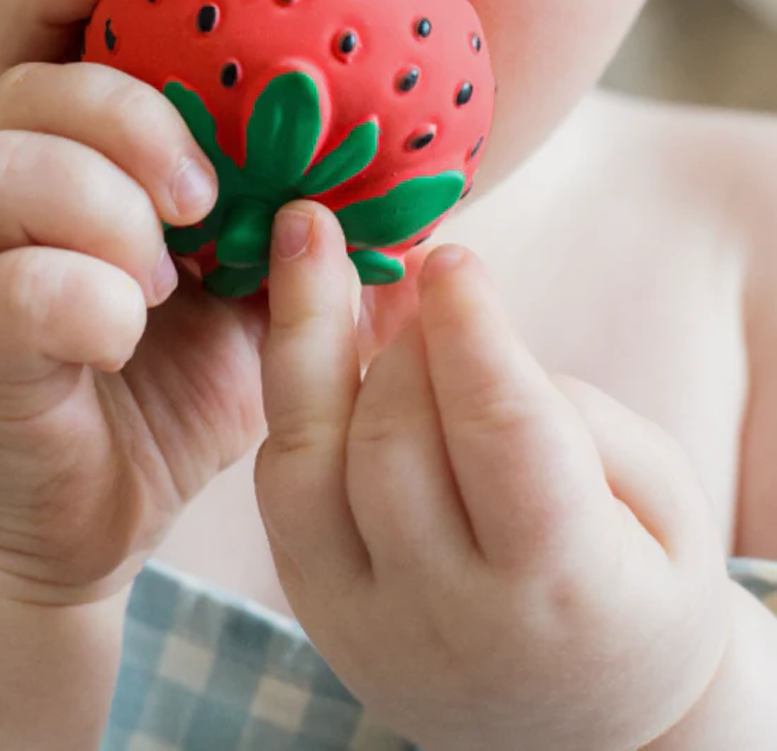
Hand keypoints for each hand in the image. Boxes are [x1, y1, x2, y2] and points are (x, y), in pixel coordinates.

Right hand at [0, 0, 274, 604]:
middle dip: (126, 117)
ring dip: (104, 205)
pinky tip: (121, 335)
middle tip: (203, 194)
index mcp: (59, 179)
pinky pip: (2, 288)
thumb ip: (301, 263)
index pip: (33, 49)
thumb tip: (410, 223)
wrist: (58, 533)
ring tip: (163, 276)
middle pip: (24, 90)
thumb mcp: (248, 328)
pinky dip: (81, 297)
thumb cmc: (156, 413)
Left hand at [255, 201, 731, 749]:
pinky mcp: (316, 605)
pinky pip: (283, 485)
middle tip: (406, 262)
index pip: (504, 438)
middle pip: (391, 442)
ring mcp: (363, 617)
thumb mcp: (661, 502)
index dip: (472, 335)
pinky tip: (315, 337)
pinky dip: (298, 401)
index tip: (451, 256)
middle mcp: (445, 613)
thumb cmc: (637, 590)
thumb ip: (569, 415)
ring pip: (304, 461)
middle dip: (398, 336)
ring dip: (303, 338)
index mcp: (560, 589)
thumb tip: (454, 328)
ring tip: (304, 241)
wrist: (573, 720)